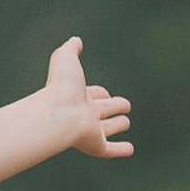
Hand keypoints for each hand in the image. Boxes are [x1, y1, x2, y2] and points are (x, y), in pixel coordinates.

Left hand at [44, 35, 131, 158]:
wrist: (59, 112)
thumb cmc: (61, 86)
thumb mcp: (66, 59)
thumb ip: (71, 49)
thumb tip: (76, 40)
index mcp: (77, 96)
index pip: (92, 94)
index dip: (99, 93)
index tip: (104, 93)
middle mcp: (84, 113)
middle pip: (101, 110)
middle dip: (112, 106)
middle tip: (125, 105)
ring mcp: (89, 130)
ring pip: (106, 128)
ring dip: (117, 125)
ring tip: (126, 122)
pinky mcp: (95, 145)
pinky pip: (109, 149)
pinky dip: (120, 149)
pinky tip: (130, 150)